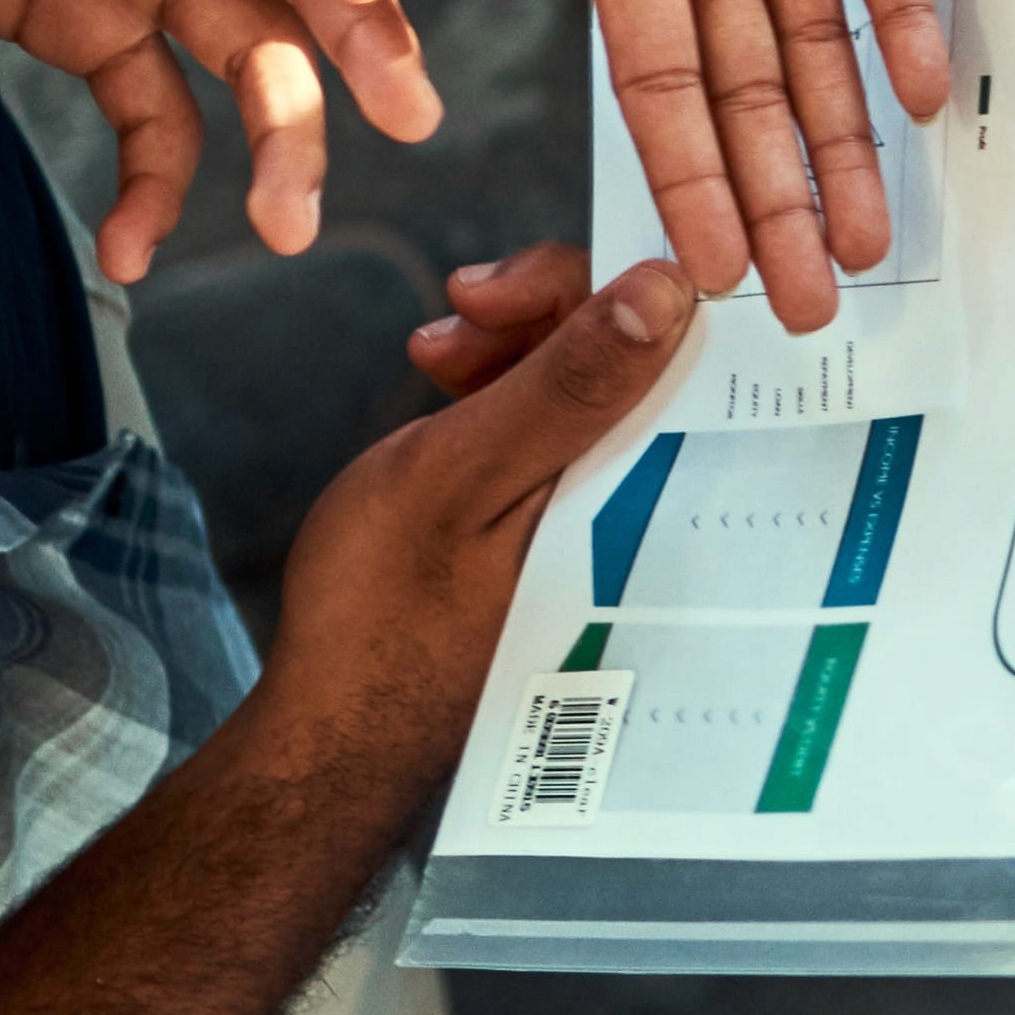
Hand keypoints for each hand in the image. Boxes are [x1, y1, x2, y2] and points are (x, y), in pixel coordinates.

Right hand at [238, 248, 688, 805]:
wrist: (334, 729)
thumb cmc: (383, 609)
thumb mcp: (465, 473)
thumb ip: (570, 383)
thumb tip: (672, 289)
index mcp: (648, 497)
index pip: (680, 346)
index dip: (597, 285)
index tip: (495, 290)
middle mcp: (649, 507)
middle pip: (642, 353)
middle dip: (544, 309)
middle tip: (456, 311)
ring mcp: (607, 515)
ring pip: (597, 380)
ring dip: (515, 341)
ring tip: (435, 355)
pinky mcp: (562, 523)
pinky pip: (564, 426)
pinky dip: (507, 388)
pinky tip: (448, 383)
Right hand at [475, 0, 950, 328]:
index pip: (656, 77)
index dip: (684, 174)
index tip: (708, 270)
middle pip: (746, 89)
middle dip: (773, 199)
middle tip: (810, 303)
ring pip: (818, 43)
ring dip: (841, 142)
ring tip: (868, 244)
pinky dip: (904, 22)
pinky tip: (921, 101)